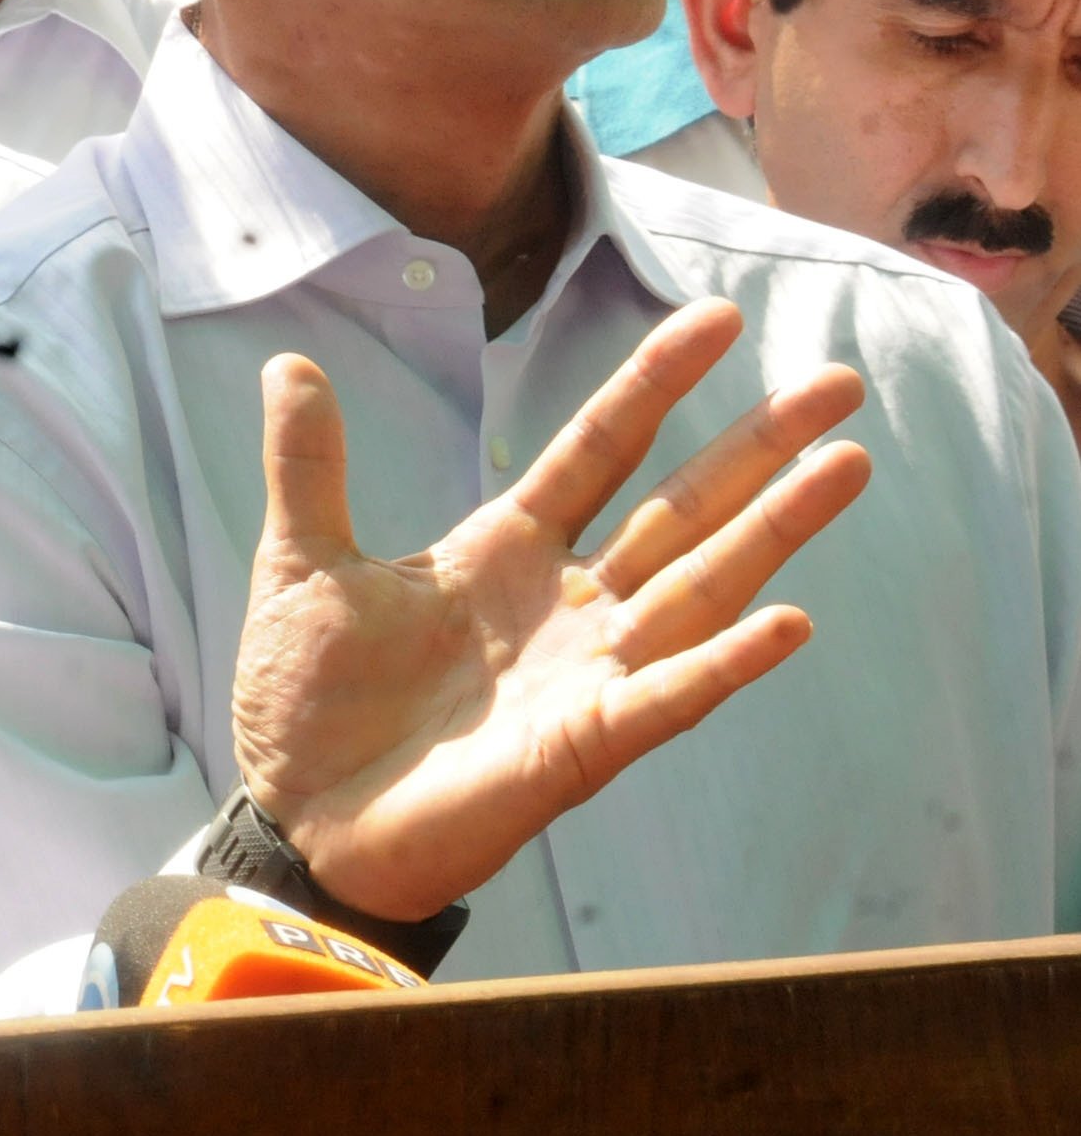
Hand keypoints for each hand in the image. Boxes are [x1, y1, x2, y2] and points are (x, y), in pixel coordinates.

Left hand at [230, 299, 868, 924]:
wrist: (297, 817)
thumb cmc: (308, 702)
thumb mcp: (302, 562)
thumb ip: (309, 467)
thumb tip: (290, 363)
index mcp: (504, 550)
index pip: (599, 448)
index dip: (654, 383)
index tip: (717, 318)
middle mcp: (565, 604)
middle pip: (681, 507)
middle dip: (758, 446)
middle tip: (840, 385)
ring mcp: (586, 673)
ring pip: (701, 586)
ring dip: (774, 529)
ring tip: (845, 465)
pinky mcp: (585, 745)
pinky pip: (671, 696)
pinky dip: (728, 661)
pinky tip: (790, 621)